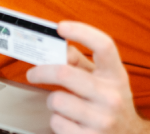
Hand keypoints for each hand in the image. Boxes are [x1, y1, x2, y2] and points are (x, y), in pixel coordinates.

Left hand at [26, 22, 149, 133]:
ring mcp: (102, 120)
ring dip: (52, 101)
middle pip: (65, 73)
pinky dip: (57, 120)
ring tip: (62, 104)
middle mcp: (112, 97)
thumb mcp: (104, 80)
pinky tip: (69, 121)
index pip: (104, 46)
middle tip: (32, 73)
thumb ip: (82, 62)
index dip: (81, 31)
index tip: (61, 27)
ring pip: (56, 100)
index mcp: (116, 76)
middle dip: (41, 71)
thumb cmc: (110, 103)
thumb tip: (59, 49)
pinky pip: (57, 122)